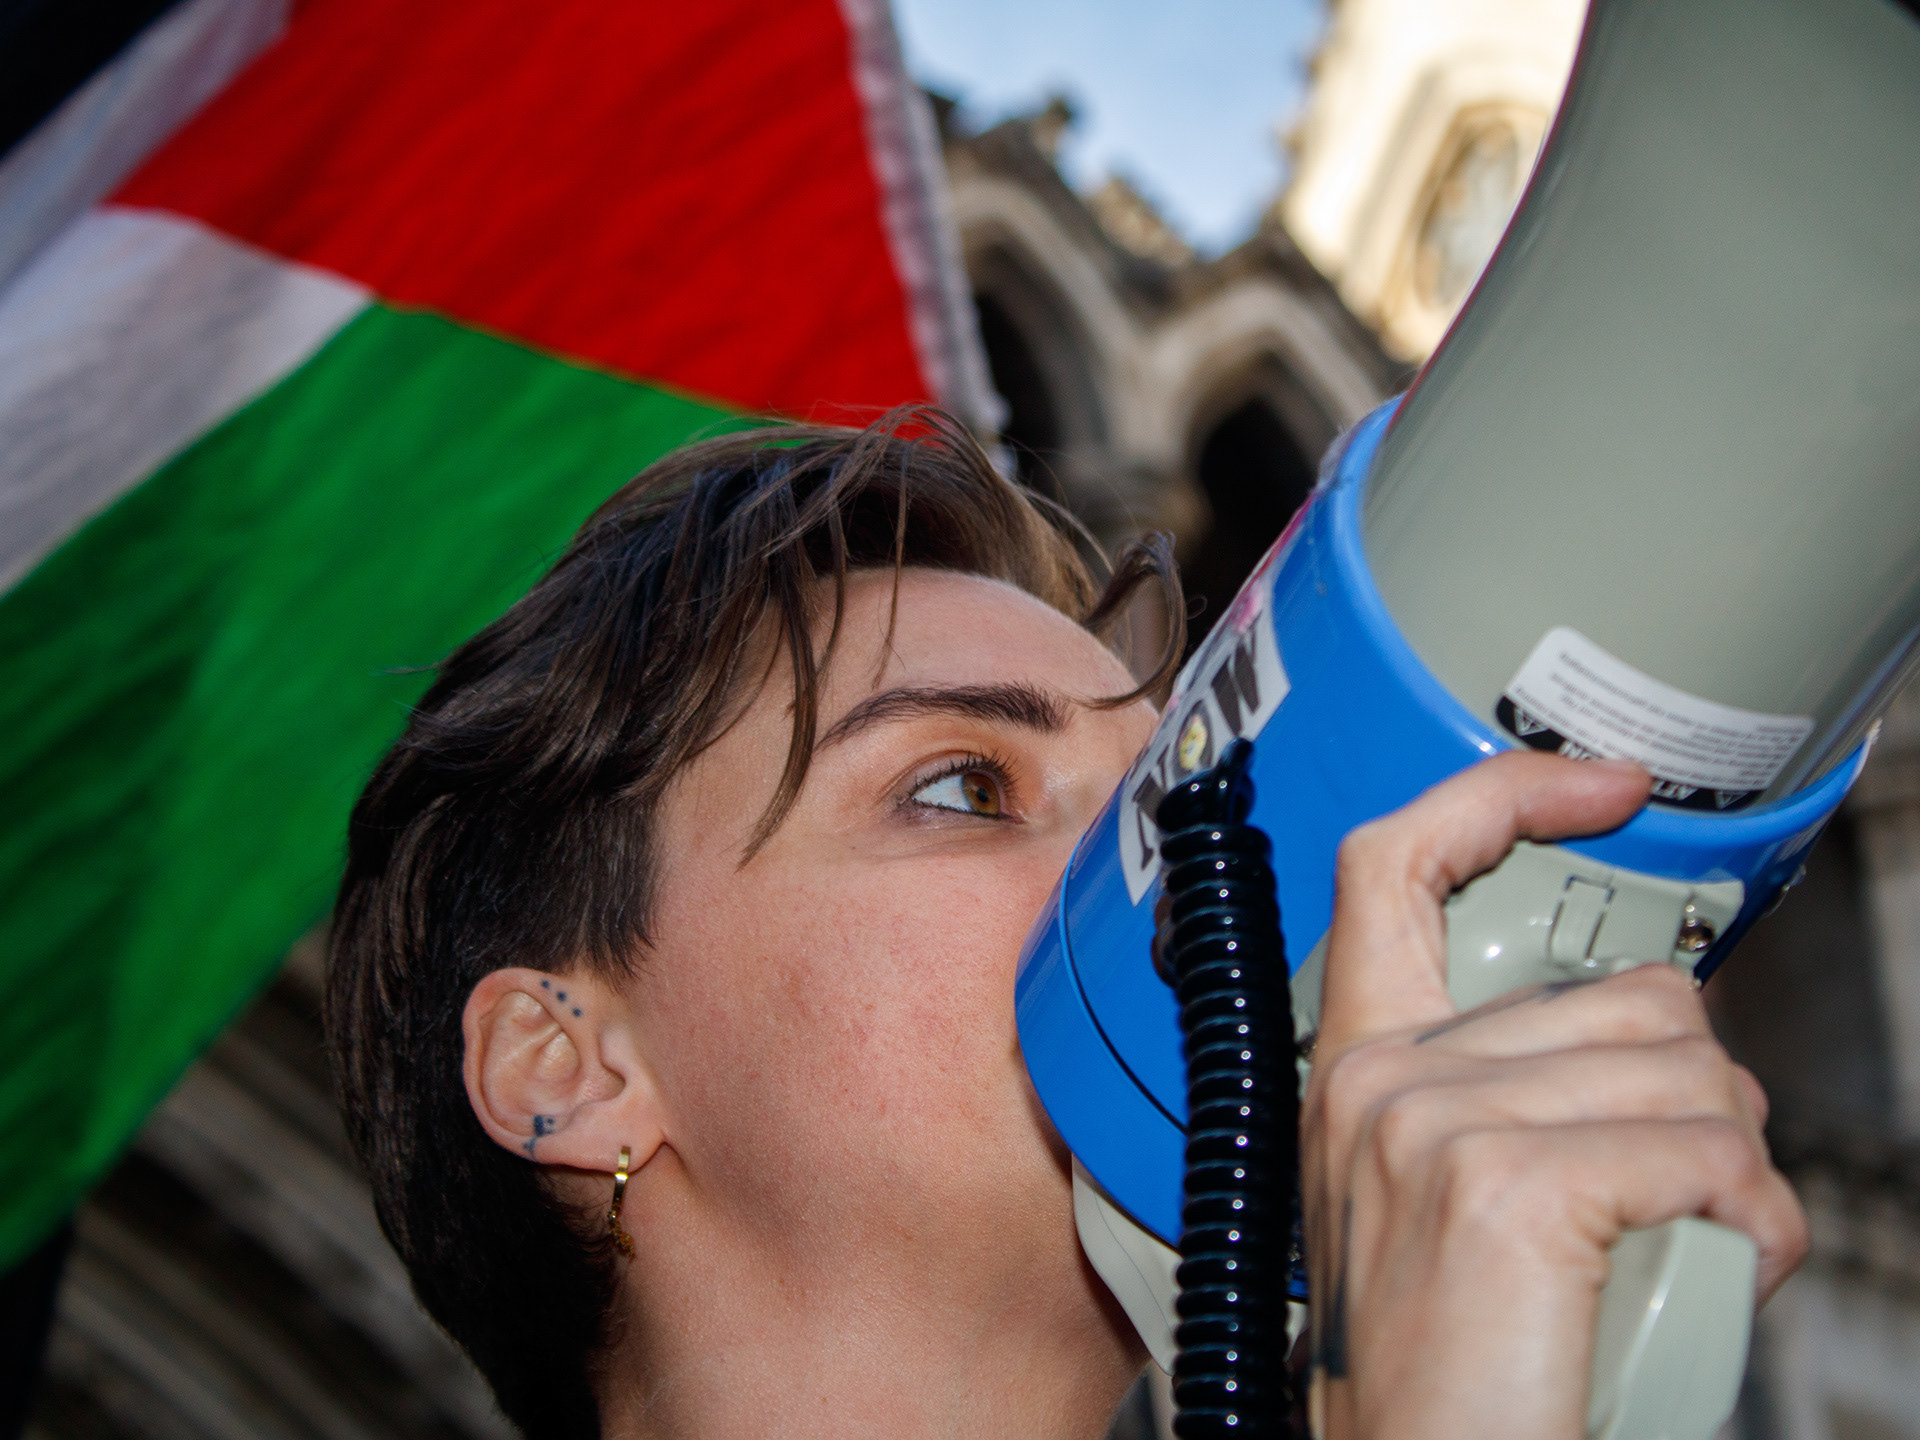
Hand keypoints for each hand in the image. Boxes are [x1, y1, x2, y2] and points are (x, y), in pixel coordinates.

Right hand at [1300, 751, 1806, 1439]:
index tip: (1606, 789)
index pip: (1395, 865)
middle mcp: (1381, 1078)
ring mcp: (1435, 1125)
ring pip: (1691, 1075)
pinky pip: (1711, 1156)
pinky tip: (1718, 1270)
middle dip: (1701, 1097)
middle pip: (1629, 997)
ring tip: (1683, 1246)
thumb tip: (1649, 1021)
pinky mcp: (1512, 1187)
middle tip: (1678, 1196)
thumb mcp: (1431, 1193)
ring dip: (1735, 1169)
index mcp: (1355, 1065)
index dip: (1503, 797)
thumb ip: (1498, 1086)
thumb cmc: (1452, 1365)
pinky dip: (1756, 1224)